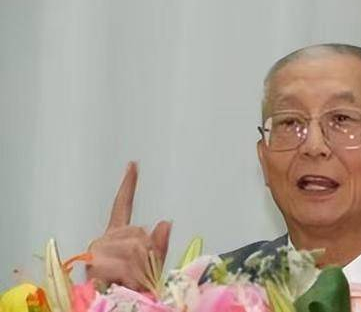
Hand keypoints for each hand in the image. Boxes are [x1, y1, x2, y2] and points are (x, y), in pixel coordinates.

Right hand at [85, 162, 171, 289]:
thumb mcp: (151, 267)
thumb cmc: (132, 289)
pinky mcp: (95, 265)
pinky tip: (123, 286)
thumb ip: (159, 246)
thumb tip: (166, 221)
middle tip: (139, 278)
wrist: (116, 306)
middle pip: (142, 235)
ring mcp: (97, 252)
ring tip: (130, 285)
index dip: (128, 184)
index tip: (133, 164)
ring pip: (138, 252)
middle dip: (149, 259)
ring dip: (142, 273)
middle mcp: (104, 239)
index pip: (122, 205)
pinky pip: (129, 266)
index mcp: (117, 236)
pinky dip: (134, 280)